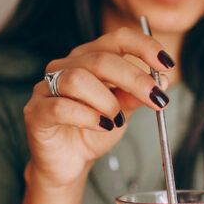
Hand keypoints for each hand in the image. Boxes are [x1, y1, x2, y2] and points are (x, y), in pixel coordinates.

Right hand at [22, 27, 173, 188]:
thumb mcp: (122, 112)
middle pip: (101, 59)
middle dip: (134, 79)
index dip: (143, 46)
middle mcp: (66, 66)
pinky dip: (88, 117)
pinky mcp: (36, 111)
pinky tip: (102, 127)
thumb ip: (136, 96)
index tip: (167, 63)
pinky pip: (61, 107)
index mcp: (89, 58)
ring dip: (107, 102)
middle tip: (155, 99)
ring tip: (116, 121)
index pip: (116, 39)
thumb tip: (161, 81)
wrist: (70, 164)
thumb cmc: (94, 132)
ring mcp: (46, 87)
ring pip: (79, 80)